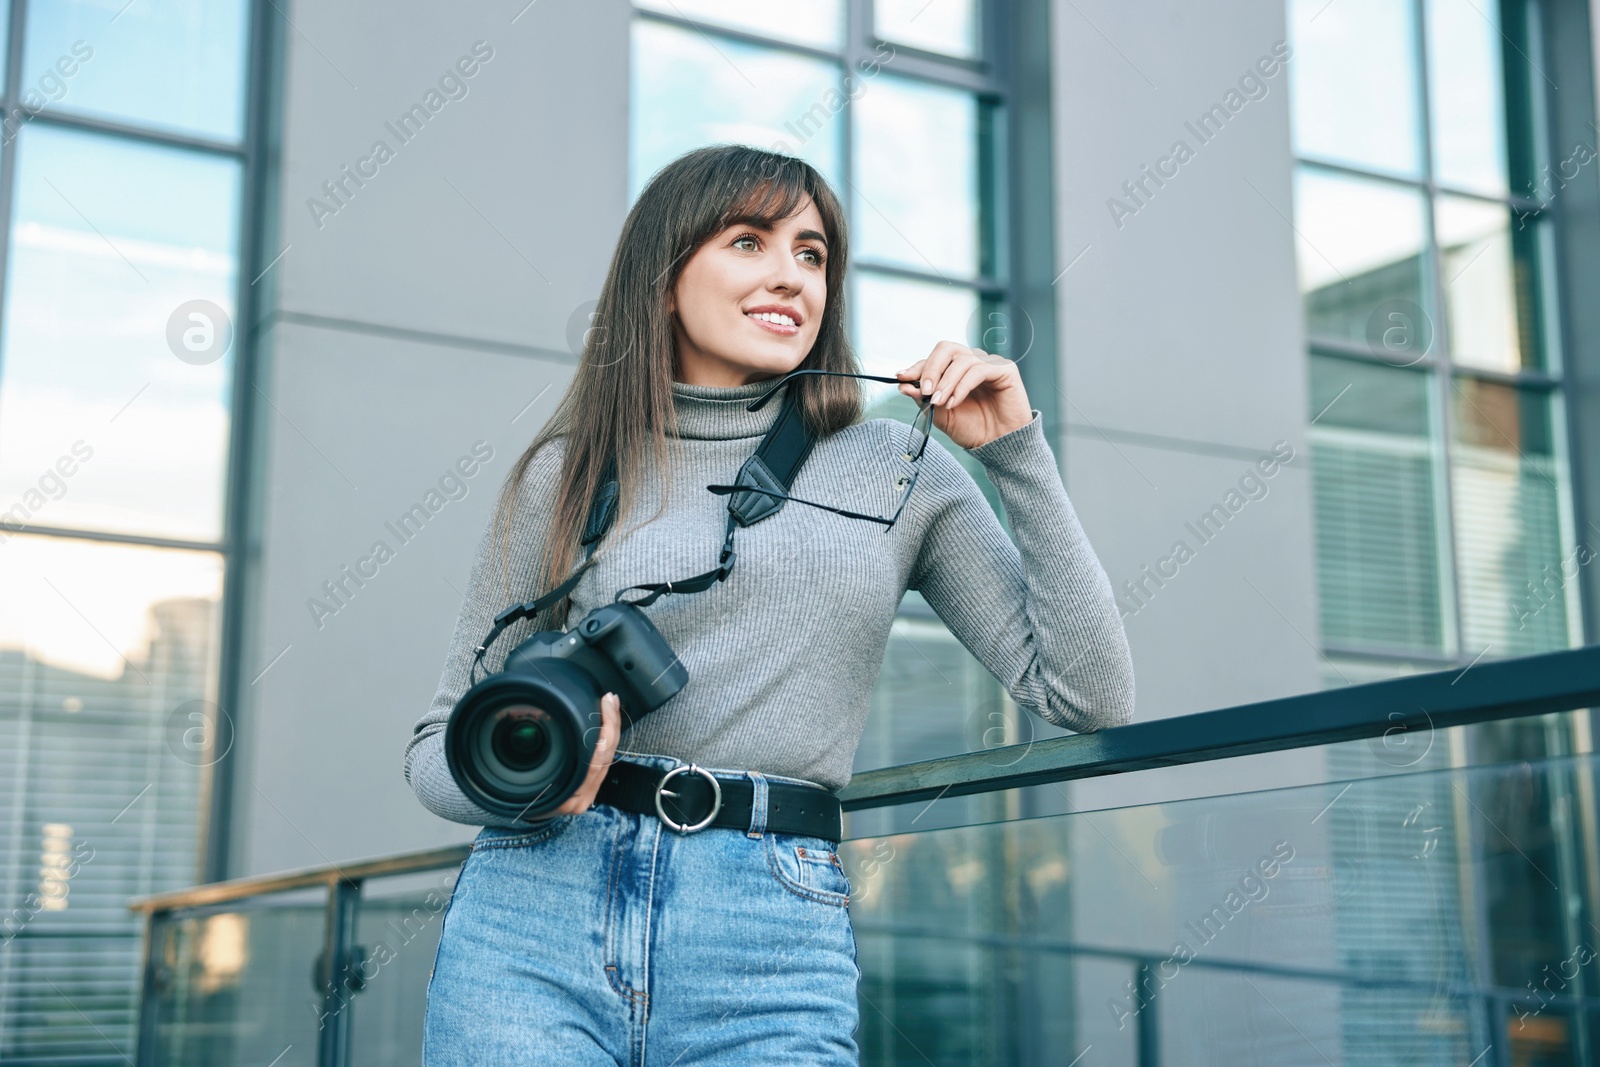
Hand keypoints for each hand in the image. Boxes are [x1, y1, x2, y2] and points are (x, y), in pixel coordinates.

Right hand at [526, 692, 620, 821]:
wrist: (517, 814)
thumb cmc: (515, 795)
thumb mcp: (518, 773)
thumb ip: (530, 752)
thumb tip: (529, 718)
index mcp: (564, 795)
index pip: (595, 759)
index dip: (605, 730)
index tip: (604, 704)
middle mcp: (579, 798)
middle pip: (606, 757)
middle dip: (612, 725)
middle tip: (610, 699)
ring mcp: (586, 795)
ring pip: (608, 758)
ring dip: (612, 730)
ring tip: (611, 706)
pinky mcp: (590, 790)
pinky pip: (605, 762)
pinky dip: (608, 741)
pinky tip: (607, 725)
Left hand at [896, 341, 1032, 448]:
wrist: (999, 444)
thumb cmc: (973, 429)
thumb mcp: (942, 416)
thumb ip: (923, 399)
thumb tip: (903, 385)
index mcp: (955, 370)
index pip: (933, 359)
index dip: (917, 367)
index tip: (901, 378)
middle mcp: (971, 362)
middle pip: (946, 349)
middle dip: (931, 368)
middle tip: (925, 390)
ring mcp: (988, 363)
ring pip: (961, 360)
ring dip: (946, 382)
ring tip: (939, 402)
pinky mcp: (1004, 369)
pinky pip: (978, 369)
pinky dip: (962, 385)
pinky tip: (954, 402)